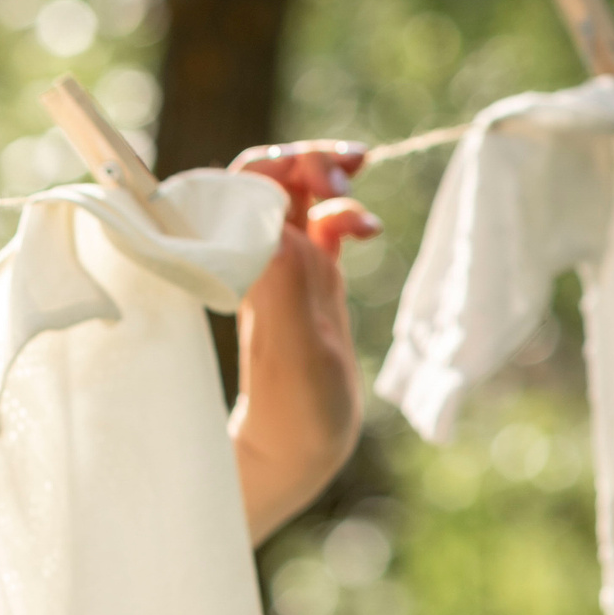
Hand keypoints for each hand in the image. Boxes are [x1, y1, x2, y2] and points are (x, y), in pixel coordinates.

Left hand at [226, 142, 382, 542]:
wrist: (293, 455)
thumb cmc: (291, 414)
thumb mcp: (295, 350)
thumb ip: (284, 284)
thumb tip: (276, 222)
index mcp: (243, 267)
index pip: (243, 184)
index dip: (280, 164)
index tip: (324, 179)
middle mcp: (257, 261)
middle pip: (267, 180)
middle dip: (307, 159)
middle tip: (349, 170)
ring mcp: (284, 270)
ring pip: (296, 197)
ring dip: (325, 175)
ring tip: (357, 177)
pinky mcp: (311, 287)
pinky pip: (323, 230)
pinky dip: (347, 213)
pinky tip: (371, 230)